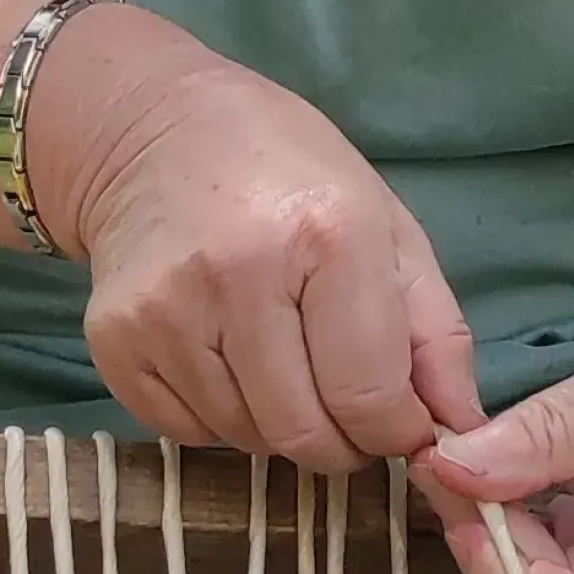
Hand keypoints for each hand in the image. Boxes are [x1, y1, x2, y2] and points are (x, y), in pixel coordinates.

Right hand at [26, 5, 482, 466]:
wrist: (153, 132)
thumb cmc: (289, 174)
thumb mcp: (387, 227)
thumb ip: (436, 332)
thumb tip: (460, 427)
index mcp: (328, 236)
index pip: (370, 398)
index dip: (396, 431)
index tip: (398, 418)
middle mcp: (239, 274)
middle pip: (304, 433)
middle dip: (341, 442)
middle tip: (345, 406)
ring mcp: (166, 311)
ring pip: (246, 439)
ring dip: (278, 426)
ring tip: (281, 363)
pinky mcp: (113, 340)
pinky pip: (186, 432)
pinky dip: (220, 418)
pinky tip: (226, 359)